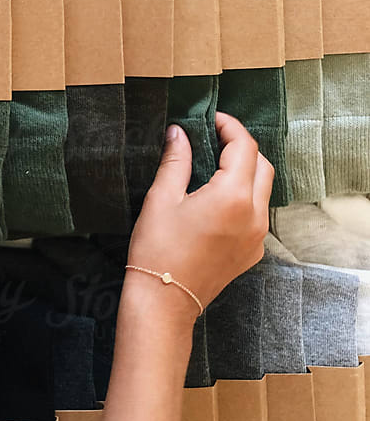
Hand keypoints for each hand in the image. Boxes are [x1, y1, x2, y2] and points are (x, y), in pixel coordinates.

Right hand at [126, 113, 272, 324]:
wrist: (164, 301)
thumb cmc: (157, 249)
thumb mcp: (162, 198)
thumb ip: (176, 160)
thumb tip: (179, 132)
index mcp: (234, 196)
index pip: (245, 147)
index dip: (230, 127)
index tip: (212, 119)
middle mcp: (254, 215)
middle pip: (262, 165)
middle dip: (242, 147)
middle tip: (214, 138)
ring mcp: (257, 237)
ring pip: (264, 190)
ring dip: (246, 172)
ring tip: (216, 165)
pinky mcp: (252, 252)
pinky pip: (257, 214)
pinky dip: (245, 197)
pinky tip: (218, 198)